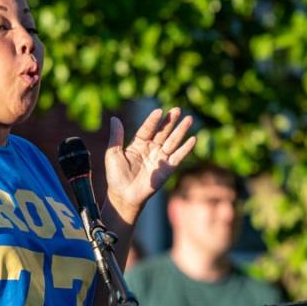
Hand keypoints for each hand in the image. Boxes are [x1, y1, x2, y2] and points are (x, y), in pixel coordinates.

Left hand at [104, 107, 195, 222]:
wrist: (124, 196)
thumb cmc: (116, 176)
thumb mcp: (113, 153)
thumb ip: (116, 136)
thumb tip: (114, 118)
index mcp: (138, 144)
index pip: (147, 129)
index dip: (153, 121)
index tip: (158, 111)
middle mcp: (151, 149)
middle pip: (163, 132)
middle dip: (170, 121)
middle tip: (177, 109)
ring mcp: (160, 158)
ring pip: (173, 141)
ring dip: (181, 130)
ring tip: (189, 119)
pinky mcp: (168, 169)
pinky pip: (178, 156)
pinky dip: (186, 148)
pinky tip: (193, 139)